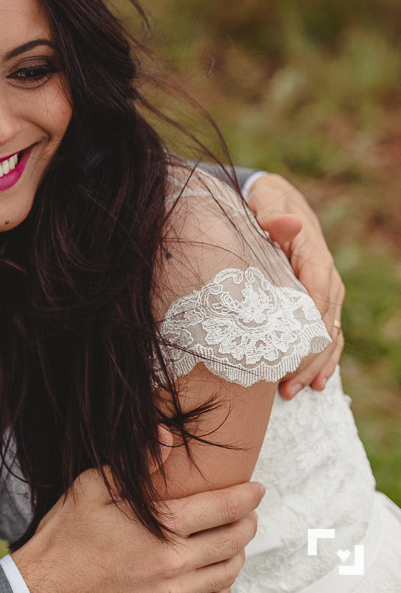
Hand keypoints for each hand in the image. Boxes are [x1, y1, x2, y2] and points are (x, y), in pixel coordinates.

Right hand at [12, 464, 263, 592]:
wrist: (48, 585)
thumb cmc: (67, 533)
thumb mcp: (92, 487)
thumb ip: (135, 463)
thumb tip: (166, 434)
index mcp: (161, 527)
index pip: (222, 509)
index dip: (246, 497)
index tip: (257, 488)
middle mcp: (174, 562)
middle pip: (233, 542)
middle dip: (247, 522)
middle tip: (248, 510)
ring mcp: (172, 592)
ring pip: (228, 573)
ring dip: (238, 552)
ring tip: (235, 536)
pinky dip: (224, 585)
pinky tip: (217, 572)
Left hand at [244, 173, 344, 398]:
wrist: (273, 200)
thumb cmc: (264, 202)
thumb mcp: (266, 201)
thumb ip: (274, 214)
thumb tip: (288, 224)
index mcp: (314, 256)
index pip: (318, 295)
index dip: (308, 326)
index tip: (293, 353)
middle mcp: (326, 277)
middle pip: (325, 323)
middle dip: (309, 357)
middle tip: (287, 385)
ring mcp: (325, 291)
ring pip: (329, 334)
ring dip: (315, 365)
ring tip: (295, 392)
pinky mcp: (319, 301)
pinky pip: (328, 333)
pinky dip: (323, 358)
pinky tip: (316, 383)